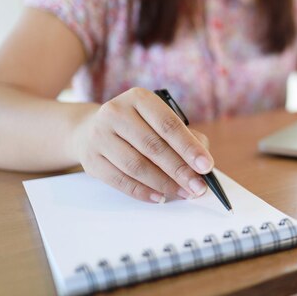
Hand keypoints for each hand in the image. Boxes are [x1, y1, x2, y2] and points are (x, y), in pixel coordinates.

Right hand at [71, 87, 212, 202]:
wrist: (90, 130)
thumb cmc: (138, 126)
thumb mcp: (159, 121)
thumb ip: (185, 136)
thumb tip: (202, 163)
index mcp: (139, 98)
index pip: (168, 125)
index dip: (189, 147)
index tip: (206, 166)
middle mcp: (116, 112)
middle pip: (153, 147)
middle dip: (180, 170)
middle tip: (198, 187)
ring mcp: (99, 136)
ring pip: (136, 166)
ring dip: (164, 184)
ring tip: (183, 193)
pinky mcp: (91, 159)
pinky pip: (120, 181)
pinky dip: (143, 192)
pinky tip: (160, 197)